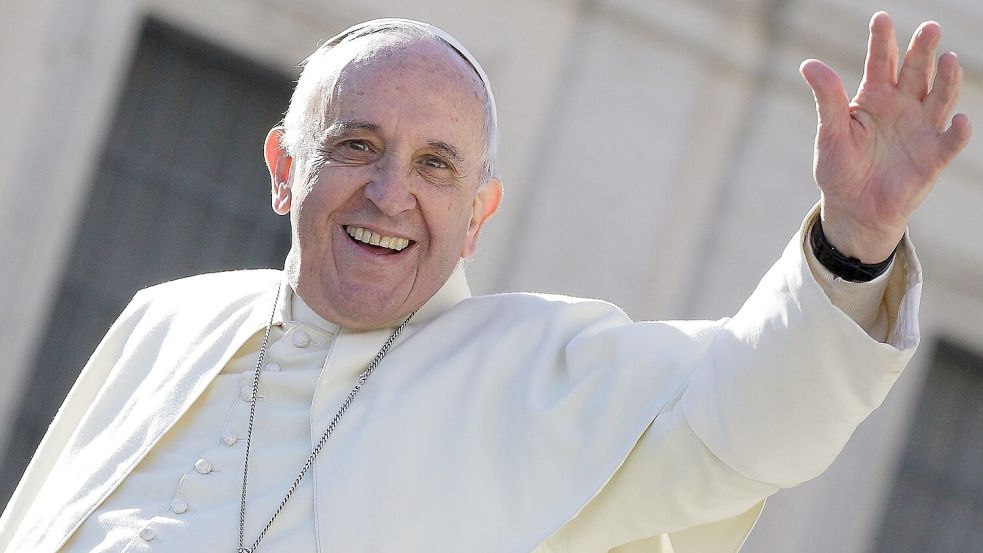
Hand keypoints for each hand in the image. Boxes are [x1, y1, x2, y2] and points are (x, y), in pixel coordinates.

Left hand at [800, 11, 971, 261]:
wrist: (854, 209)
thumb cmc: (841, 168)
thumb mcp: (830, 134)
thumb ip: (827, 99)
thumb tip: (809, 63)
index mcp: (874, 98)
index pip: (881, 63)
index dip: (882, 41)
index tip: (881, 18)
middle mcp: (903, 107)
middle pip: (916, 72)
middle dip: (922, 51)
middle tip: (928, 28)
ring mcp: (921, 129)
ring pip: (940, 98)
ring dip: (947, 81)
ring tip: (948, 60)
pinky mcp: (933, 157)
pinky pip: (950, 142)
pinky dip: (958, 132)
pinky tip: (960, 121)